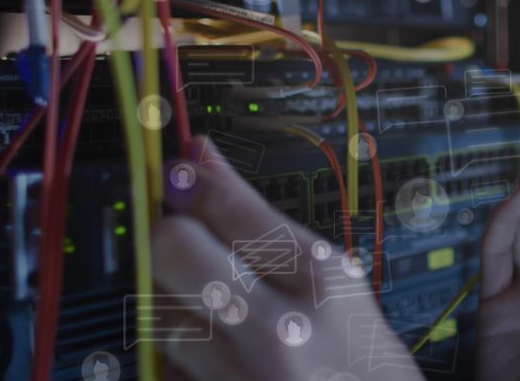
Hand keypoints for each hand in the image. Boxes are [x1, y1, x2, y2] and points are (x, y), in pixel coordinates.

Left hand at [152, 136, 422, 380]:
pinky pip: (166, 365)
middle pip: (174, 248)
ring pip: (158, 311)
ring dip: (175, 305)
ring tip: (214, 315)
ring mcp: (242, 374)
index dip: (191, 181)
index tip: (179, 173)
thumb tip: (201, 159)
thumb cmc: (361, 356)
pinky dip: (181, 357)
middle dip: (169, 237)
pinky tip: (216, 357)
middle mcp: (280, 326)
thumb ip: (262, 224)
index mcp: (322, 278)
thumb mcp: (333, 281)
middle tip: (184, 244)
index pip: (228, 207)